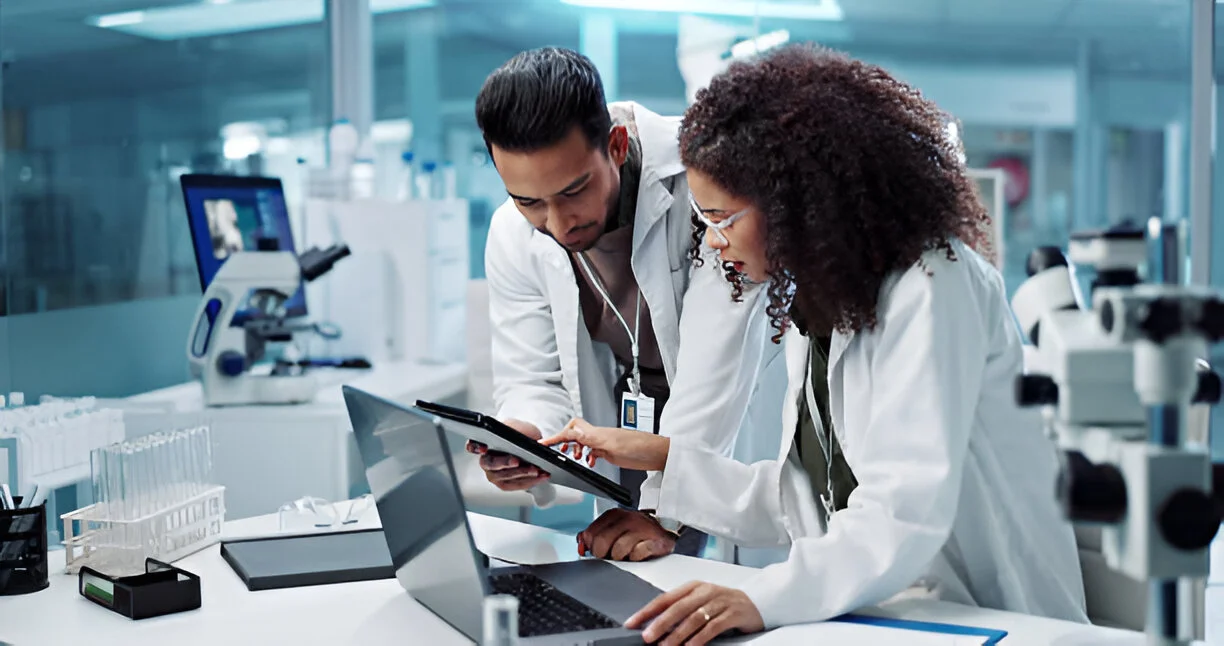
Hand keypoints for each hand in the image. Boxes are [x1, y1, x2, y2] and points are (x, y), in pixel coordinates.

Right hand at [464, 419, 549, 490]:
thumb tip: (517, 435)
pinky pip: (516, 485)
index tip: (484, 448)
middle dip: (504, 463)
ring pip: (505, 477)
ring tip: (536, 469)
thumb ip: (514, 430)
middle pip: (491, 464)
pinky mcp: (505, 484)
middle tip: (517, 461)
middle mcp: (485, 461)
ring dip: (522, 474)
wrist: (530, 444)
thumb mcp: (518, 426)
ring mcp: (494, 474)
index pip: (473, 445)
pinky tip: (541, 476)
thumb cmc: (521, 433)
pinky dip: (530, 480)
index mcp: (484, 443)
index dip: (475, 447)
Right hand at [540, 418, 669, 471]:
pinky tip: (590, 462)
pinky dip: (586, 456)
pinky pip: (592, 450)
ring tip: (572, 458)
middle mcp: (599, 436)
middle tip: (556, 451)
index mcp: (597, 433)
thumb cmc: (640, 447)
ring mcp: (605, 443)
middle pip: (574, 432)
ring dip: (574, 448)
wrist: (657, 454)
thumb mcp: (612, 445)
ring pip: (582, 441)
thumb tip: (572, 431)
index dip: (556, 437)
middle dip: (563, 440)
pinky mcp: (610, 451)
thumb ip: (591, 439)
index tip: (543, 443)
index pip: (571, 432)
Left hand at [576, 509, 674, 560]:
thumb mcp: (613, 530)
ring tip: (628, 554)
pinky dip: (636, 558)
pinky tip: (639, 554)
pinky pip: (637, 555)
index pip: (590, 534)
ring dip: (622, 558)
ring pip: (618, 551)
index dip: (592, 547)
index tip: (600, 551)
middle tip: (613, 556)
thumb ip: (594, 536)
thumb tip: (581, 544)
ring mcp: (641, 528)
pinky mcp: (655, 540)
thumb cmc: (636, 533)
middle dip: (605, 555)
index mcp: (613, 515)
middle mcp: (627, 518)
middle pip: (601, 543)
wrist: (664, 531)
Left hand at [626, 581, 764, 645]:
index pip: (665, 598)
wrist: (756, 603)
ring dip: (678, 634)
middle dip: (661, 623)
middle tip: (648, 636)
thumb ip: (680, 610)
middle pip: (678, 607)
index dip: (647, 611)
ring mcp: (720, 601)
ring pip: (694, 618)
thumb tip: (654, 626)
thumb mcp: (700, 601)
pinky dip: (700, 637)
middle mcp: (705, 591)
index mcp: (693, 586)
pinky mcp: (732, 613)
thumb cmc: (723, 603)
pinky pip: (713, 627)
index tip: (632, 623)